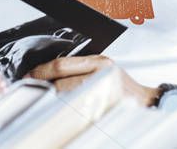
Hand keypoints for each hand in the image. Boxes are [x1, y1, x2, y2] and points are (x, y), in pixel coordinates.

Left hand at [26, 55, 156, 105]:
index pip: (62, 65)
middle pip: (62, 83)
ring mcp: (102, 96)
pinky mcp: (102, 113)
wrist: (145, 102)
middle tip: (31, 88)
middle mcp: (102, 77)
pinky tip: (58, 113)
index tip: (30, 75)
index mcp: (100, 63)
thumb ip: (80, 68)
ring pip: (66, 99)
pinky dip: (63, 113)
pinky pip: (75, 113)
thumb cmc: (123, 86)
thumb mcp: (104, 68)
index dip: (42, 71)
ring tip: (43, 101)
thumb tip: (49, 74)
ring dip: (51, 101)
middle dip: (43, 86)